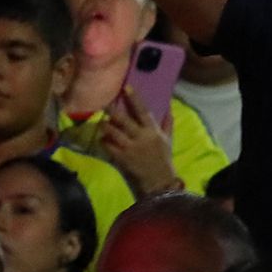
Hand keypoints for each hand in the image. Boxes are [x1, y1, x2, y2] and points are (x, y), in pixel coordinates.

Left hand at [96, 85, 178, 200]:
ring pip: (113, 132)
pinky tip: (102, 139)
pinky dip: (104, 141)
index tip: (126, 87)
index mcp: (153, 131)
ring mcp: (130, 148)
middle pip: (123, 119)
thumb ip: (167, 124)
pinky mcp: (122, 159)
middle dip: (112, 111)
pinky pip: (109, 146)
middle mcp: (141, 137)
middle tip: (105, 105)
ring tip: (102, 123)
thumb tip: (169, 108)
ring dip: (106, 126)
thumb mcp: (168, 140)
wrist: (159, 183)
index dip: (134, 98)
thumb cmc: (164, 161)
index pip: (143, 110)